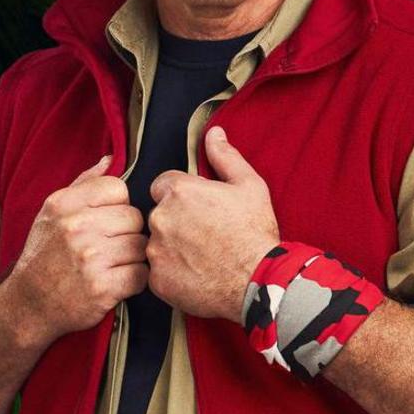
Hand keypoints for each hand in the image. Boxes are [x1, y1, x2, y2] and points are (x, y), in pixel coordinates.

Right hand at [4, 155, 146, 341]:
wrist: (29, 304)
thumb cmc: (44, 256)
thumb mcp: (51, 213)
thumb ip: (82, 184)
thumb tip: (109, 159)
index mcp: (64, 204)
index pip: (117, 188)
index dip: (118, 205)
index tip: (107, 221)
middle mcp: (76, 227)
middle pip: (134, 217)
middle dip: (127, 233)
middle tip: (110, 247)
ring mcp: (90, 258)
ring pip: (140, 246)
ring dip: (132, 258)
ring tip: (112, 265)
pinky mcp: (103, 288)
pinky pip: (141, 275)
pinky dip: (134, 281)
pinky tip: (117, 282)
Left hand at [146, 127, 279, 322]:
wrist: (257, 280)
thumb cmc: (255, 232)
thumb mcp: (249, 186)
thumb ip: (225, 157)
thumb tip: (213, 133)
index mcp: (178, 190)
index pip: (164, 185)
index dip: (182, 196)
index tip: (199, 209)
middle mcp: (160, 218)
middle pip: (159, 214)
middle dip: (176, 221)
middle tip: (204, 235)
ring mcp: (156, 250)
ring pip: (157, 243)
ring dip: (172, 247)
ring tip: (202, 257)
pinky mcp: (156, 279)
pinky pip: (158, 272)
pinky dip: (173, 274)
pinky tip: (196, 275)